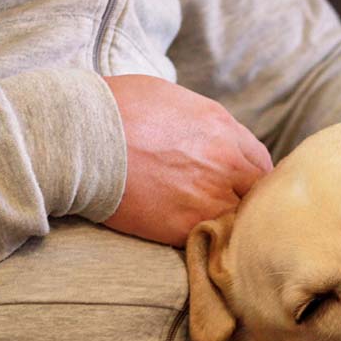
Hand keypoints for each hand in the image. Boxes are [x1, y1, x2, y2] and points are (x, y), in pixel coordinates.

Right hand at [101, 75, 271, 246]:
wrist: (81, 137)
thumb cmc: (115, 109)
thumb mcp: (171, 99)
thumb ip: (202, 123)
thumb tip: (206, 137)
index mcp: (223, 129)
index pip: (259, 163)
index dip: (249, 177)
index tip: (238, 186)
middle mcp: (225, 162)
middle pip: (256, 193)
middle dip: (245, 201)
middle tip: (229, 211)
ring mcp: (209, 196)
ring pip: (238, 219)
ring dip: (228, 223)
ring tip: (212, 228)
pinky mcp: (185, 225)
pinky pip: (210, 238)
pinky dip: (205, 240)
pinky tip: (193, 238)